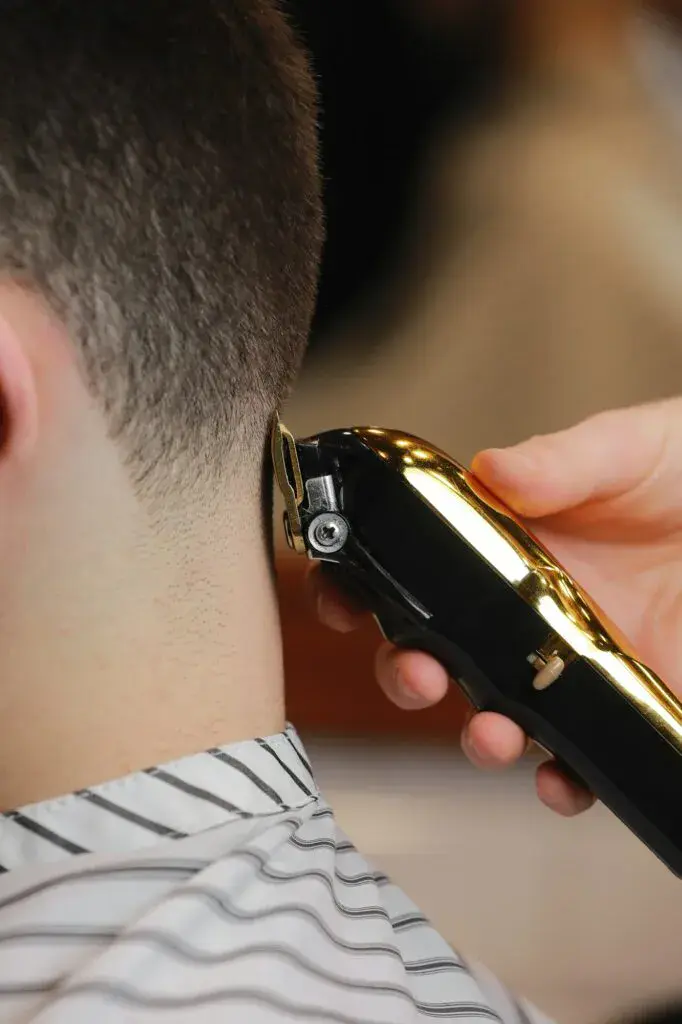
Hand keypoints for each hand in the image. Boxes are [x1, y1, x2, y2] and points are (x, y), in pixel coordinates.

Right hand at [310, 399, 681, 815]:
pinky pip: (580, 761)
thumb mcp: (631, 448)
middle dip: (407, 672)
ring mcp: (576, 663)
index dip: (370, 586)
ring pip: (498, 714)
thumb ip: (564, 460)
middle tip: (415, 671)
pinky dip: (562, 783)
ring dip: (477, 735)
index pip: (422, 569)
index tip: (340, 598)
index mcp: (514, 545)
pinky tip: (562, 779)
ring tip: (490, 734)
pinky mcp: (628, 706)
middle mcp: (531, 610)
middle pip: (442, 653)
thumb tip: (494, 470)